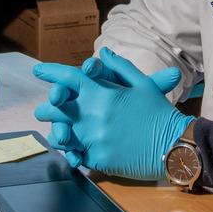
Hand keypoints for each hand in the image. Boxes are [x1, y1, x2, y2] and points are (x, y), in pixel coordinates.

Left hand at [32, 48, 185, 180]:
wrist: (174, 146)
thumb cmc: (159, 113)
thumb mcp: (142, 85)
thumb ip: (119, 67)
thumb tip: (103, 52)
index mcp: (102, 93)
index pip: (68, 78)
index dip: (51, 72)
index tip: (38, 71)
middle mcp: (92, 115)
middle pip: (56, 108)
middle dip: (48, 107)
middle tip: (44, 109)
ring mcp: (93, 139)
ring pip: (60, 135)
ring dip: (57, 132)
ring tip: (56, 131)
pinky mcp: (97, 159)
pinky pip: (74, 155)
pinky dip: (71, 152)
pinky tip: (70, 150)